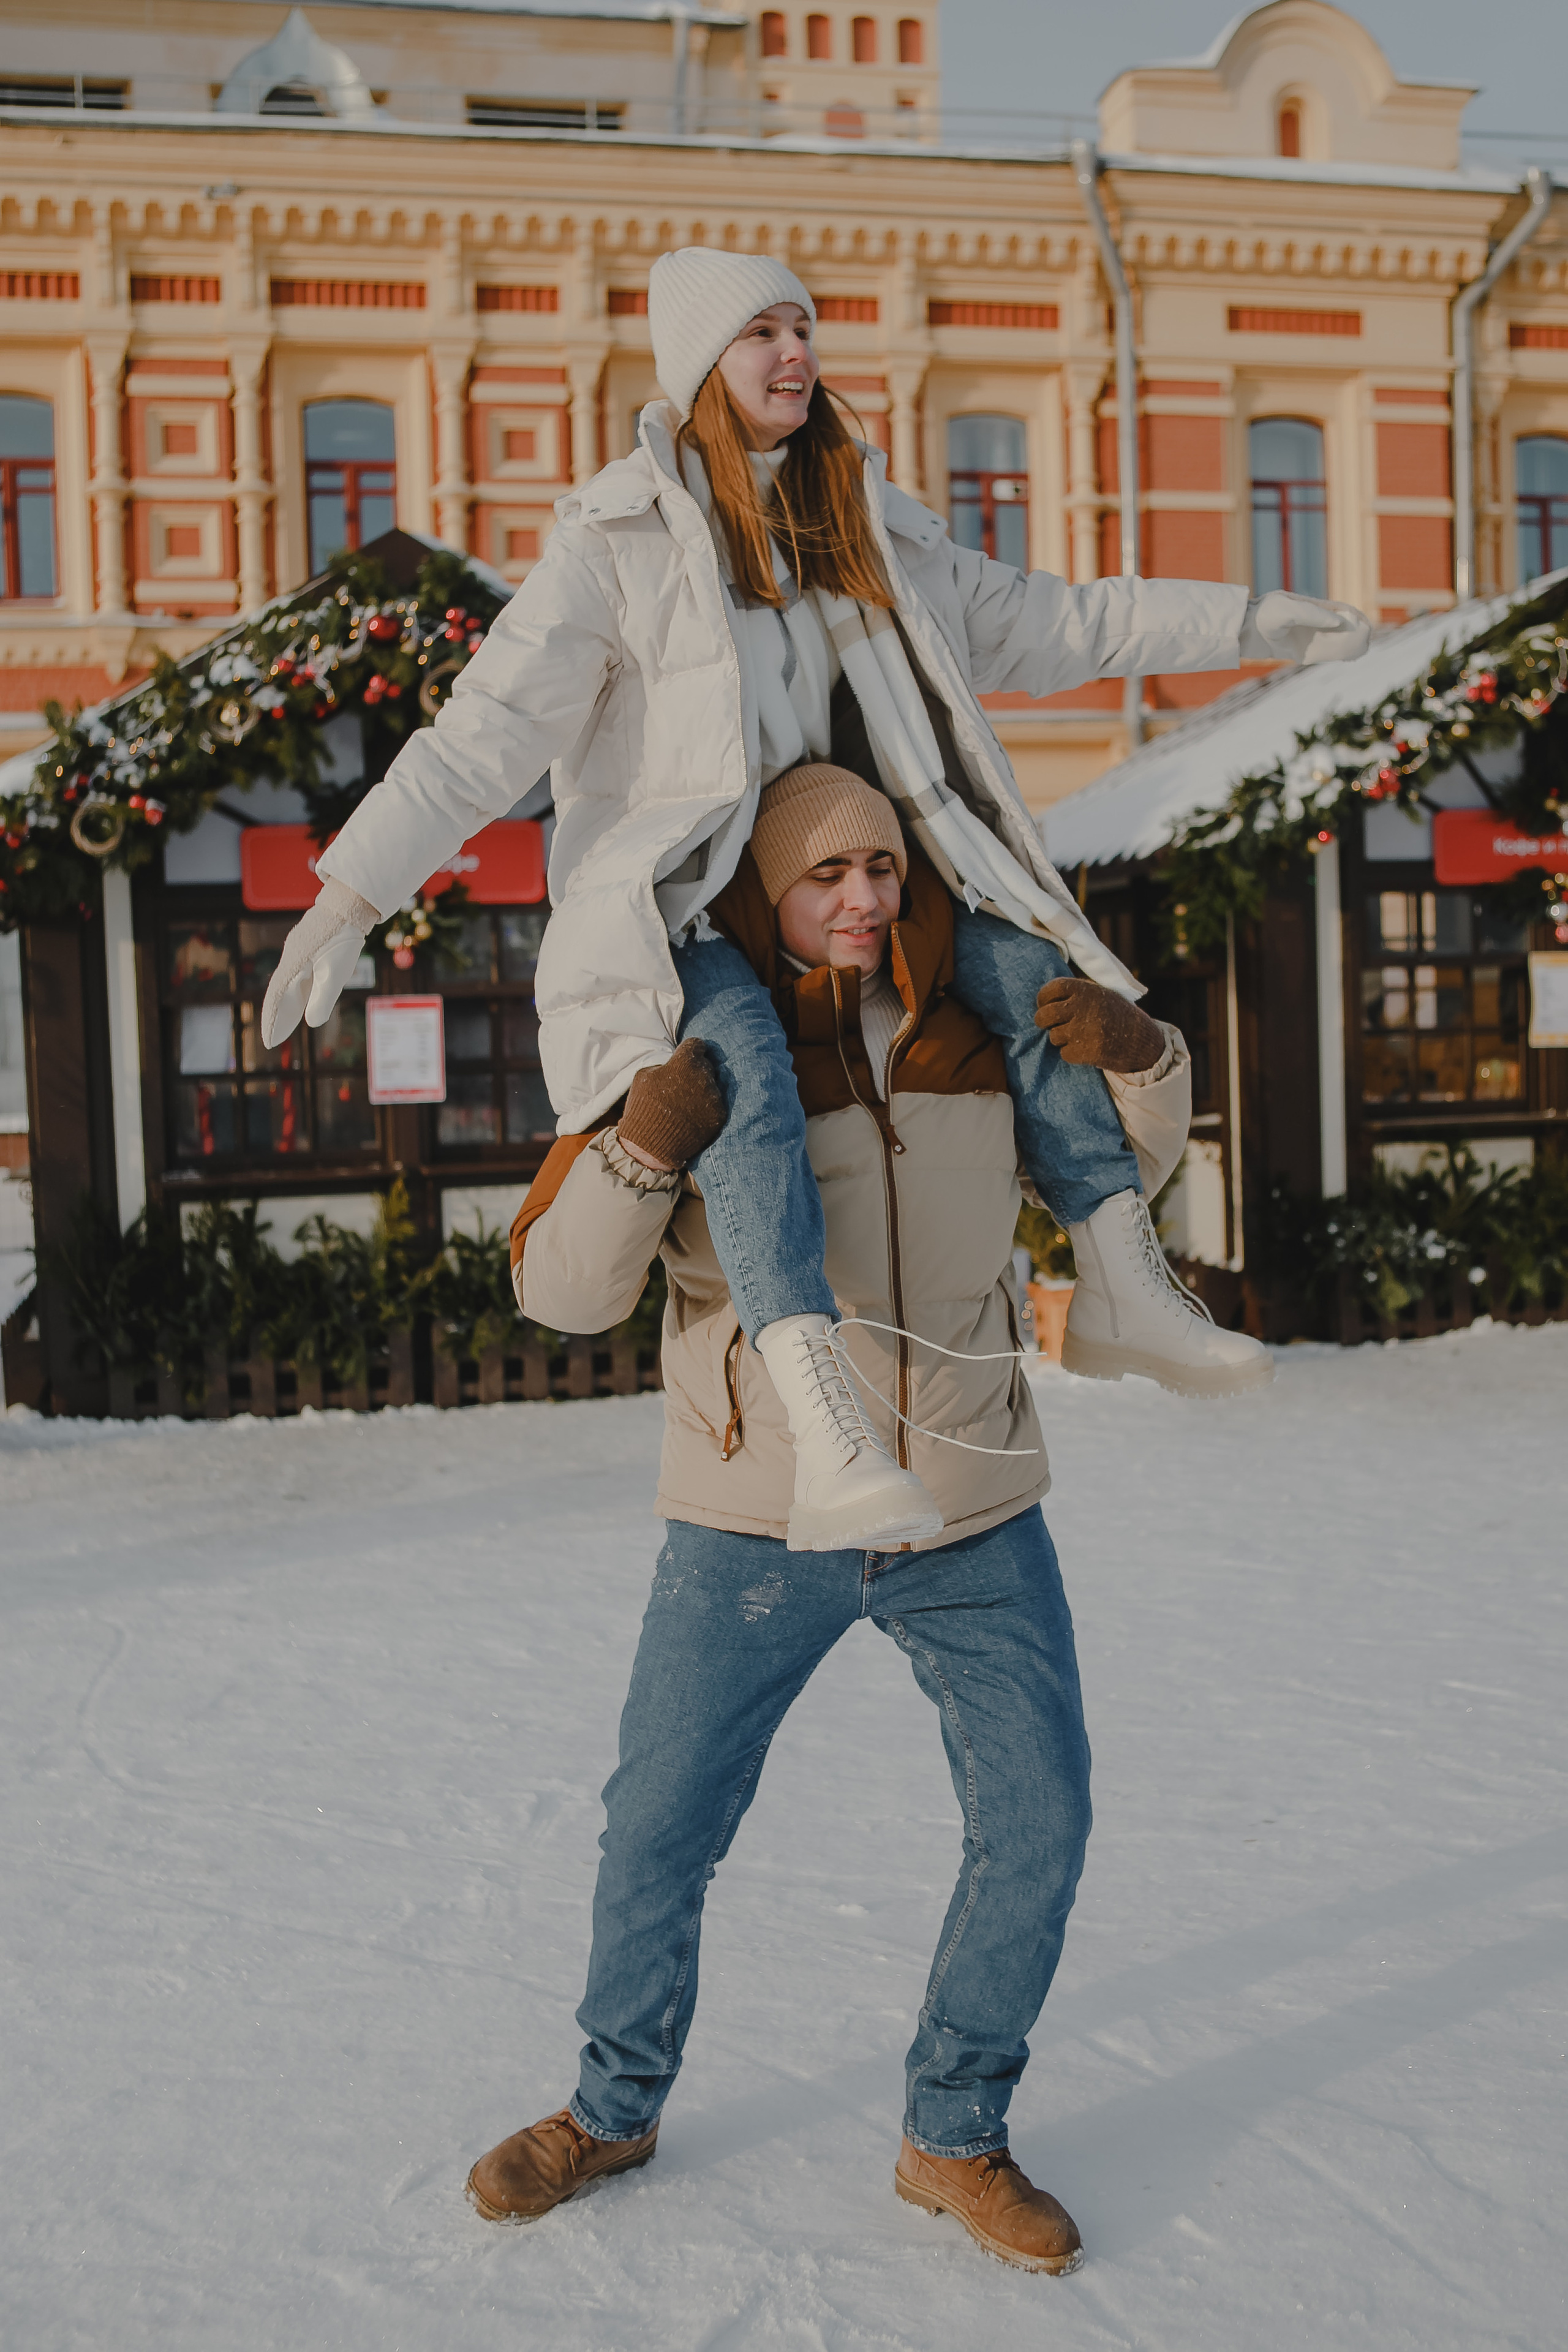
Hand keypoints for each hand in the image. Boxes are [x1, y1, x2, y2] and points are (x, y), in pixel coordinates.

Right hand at [260, 879, 379, 1047]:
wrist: (348, 905)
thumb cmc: (342, 938)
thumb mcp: (335, 972)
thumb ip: (322, 998)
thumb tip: (311, 1022)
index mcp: (293, 966)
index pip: (277, 999)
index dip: (273, 1020)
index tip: (269, 1041)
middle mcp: (291, 959)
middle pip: (280, 993)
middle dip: (277, 1016)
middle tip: (274, 1039)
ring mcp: (298, 951)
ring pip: (289, 983)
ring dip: (286, 1004)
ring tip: (285, 1024)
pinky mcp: (308, 947)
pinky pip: (297, 973)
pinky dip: (296, 990)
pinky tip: (301, 997)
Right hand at [617, 1038, 726, 1170]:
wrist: (651, 1144)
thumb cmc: (643, 1107)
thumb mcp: (644, 1076)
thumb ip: (664, 1065)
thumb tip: (674, 1064)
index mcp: (685, 1062)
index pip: (696, 1045)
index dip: (691, 1050)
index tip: (688, 1056)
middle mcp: (704, 1076)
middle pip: (705, 1065)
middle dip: (695, 1072)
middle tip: (683, 1085)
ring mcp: (713, 1097)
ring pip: (712, 1086)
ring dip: (702, 1091)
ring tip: (685, 1105)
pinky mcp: (718, 1115)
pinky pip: (715, 1105)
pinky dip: (706, 1109)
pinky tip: (692, 1117)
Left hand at [1036, 978, 1166, 1072]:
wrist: (1142, 1039)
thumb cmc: (1116, 1015)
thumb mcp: (1101, 993)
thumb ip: (1077, 993)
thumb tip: (1045, 996)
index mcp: (1086, 990)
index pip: (1052, 989)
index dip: (1043, 998)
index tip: (1045, 1004)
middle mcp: (1083, 1008)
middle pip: (1044, 1015)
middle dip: (1043, 1021)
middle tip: (1049, 1023)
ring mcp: (1085, 1031)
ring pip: (1054, 1036)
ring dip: (1061, 1038)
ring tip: (1078, 1036)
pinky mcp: (1088, 1052)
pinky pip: (1064, 1053)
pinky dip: (1071, 1054)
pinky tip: (1085, 1049)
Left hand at [1239, 591, 1370, 666]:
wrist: (1242, 631)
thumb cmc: (1264, 616)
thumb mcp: (1289, 611)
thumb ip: (1314, 615)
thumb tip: (1340, 622)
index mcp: (1310, 606)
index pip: (1339, 610)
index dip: (1354, 617)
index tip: (1367, 625)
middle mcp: (1309, 620)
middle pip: (1337, 627)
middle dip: (1352, 633)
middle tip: (1366, 643)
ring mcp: (1303, 635)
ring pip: (1329, 641)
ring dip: (1344, 646)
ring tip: (1359, 653)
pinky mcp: (1295, 650)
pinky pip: (1318, 653)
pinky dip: (1331, 656)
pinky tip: (1342, 659)